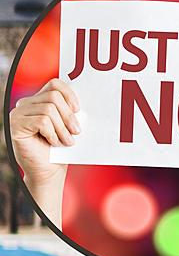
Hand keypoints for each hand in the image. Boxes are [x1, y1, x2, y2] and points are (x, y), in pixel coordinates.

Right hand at [8, 78, 80, 226]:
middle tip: (76, 132)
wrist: (49, 171)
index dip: (70, 94)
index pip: (54, 84)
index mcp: (38, 101)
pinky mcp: (15, 126)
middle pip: (53, 96)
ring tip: (67, 141)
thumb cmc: (61, 149)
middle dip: (69, 116)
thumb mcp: (68, 125)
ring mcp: (17, 114)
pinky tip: (54, 143)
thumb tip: (86, 99)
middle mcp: (25, 105)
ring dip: (62, 128)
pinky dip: (53, 133)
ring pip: (49, 109)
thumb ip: (71, 110)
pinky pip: (41, 121)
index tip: (79, 110)